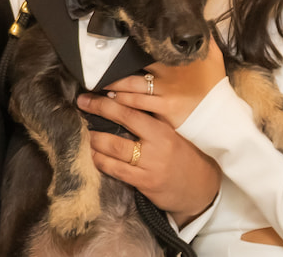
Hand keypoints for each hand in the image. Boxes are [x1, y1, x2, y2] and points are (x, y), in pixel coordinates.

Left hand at [77, 92, 219, 219]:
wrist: (201, 187)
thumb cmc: (185, 155)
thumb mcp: (173, 133)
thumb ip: (152, 121)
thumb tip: (122, 102)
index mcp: (163, 129)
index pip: (131, 110)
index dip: (108, 102)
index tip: (92, 95)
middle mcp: (156, 145)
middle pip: (120, 126)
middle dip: (97, 113)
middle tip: (81, 106)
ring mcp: (150, 166)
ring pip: (114, 149)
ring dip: (95, 141)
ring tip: (86, 134)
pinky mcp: (145, 184)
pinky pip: (117, 171)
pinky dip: (102, 162)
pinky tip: (94, 156)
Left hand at [103, 36, 225, 128]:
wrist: (221, 113)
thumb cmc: (214, 84)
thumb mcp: (213, 57)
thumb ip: (204, 38)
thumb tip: (200, 21)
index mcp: (177, 59)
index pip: (148, 49)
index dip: (130, 46)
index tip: (115, 40)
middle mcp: (168, 74)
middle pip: (135, 67)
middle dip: (115, 66)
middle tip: (97, 63)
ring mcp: (165, 92)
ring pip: (132, 87)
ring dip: (113, 85)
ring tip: (97, 84)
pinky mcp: (164, 109)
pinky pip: (138, 105)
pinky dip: (122, 101)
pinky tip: (110, 100)